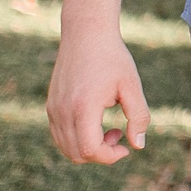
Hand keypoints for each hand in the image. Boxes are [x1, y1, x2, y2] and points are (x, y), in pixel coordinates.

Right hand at [47, 28, 148, 163]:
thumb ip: (138, 116)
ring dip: (88, 147)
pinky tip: (95, 122)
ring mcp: (53, 109)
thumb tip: (138, 145)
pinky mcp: (51, 105)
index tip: (126, 146)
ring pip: (66, 147)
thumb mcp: (131, 86)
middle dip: (101, 154)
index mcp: (83, 107)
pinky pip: (60, 135)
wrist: (86, 33)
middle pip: (76, 154)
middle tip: (119, 133)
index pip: (90, 150)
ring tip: (109, 128)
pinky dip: (77, 139)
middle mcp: (62, 111)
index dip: (109, 156)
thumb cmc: (113, 58)